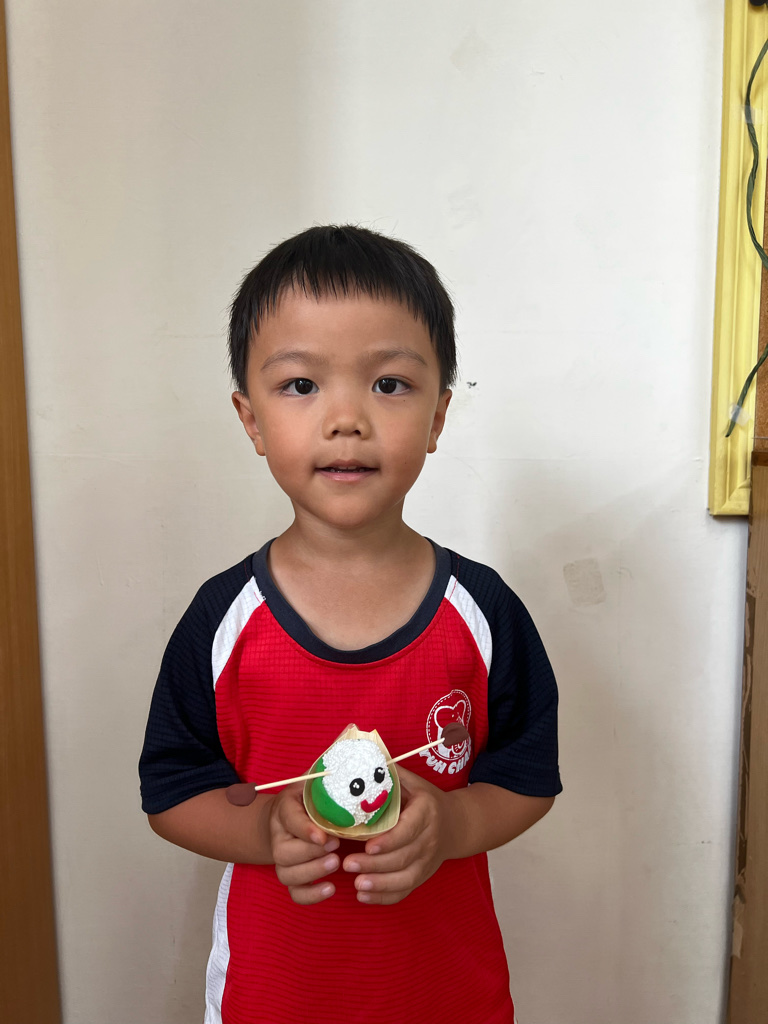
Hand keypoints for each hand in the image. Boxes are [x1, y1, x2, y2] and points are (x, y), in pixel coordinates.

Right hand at [268, 783, 339, 904]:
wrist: (285, 820)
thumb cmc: (307, 799)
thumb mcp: (312, 784)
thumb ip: (325, 778)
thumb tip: (349, 767)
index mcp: (284, 810)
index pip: (290, 820)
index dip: (305, 830)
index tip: (324, 836)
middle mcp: (279, 837)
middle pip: (284, 852)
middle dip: (311, 853)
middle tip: (335, 848)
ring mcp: (282, 860)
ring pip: (287, 874)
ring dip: (312, 872)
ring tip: (335, 864)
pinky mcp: (291, 876)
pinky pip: (294, 893)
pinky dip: (311, 896)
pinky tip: (331, 889)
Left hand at [342, 767, 452, 904]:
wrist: (456, 824)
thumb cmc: (426, 800)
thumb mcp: (414, 782)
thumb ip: (391, 775)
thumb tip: (361, 760)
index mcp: (426, 813)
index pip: (409, 830)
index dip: (389, 841)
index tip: (367, 845)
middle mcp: (429, 839)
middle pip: (403, 857)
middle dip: (375, 864)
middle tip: (348, 864)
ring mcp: (428, 861)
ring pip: (406, 878)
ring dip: (380, 884)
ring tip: (356, 884)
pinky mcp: (423, 876)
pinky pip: (406, 890)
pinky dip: (385, 897)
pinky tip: (364, 896)